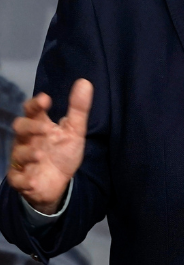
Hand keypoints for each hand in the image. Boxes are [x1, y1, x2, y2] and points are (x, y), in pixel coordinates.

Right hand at [7, 79, 91, 213]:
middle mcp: (27, 140)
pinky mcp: (20, 179)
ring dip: (28, 153)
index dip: (36, 104)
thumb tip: (85, 82)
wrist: (59, 182)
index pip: (32, 111)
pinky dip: (25, 180)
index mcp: (39, 126)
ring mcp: (21, 160)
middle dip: (30, 127)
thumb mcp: (75, 131)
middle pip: (20, 128)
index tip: (45, 99)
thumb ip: (79, 109)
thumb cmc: (63, 153)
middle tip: (45, 129)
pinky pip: (17, 179)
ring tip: (40, 155)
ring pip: (17, 153)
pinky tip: (33, 181)